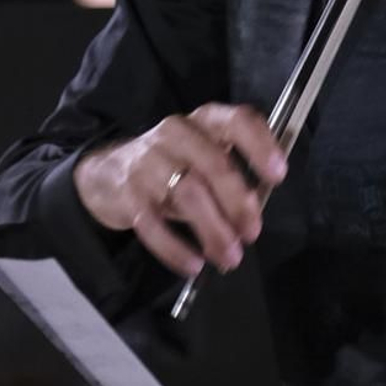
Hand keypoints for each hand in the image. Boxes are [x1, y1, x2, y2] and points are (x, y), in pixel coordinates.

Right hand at [73, 104, 287, 280]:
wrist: (107, 173)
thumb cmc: (173, 166)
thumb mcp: (204, 161)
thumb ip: (232, 180)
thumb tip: (253, 212)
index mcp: (205, 121)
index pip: (237, 121)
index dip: (260, 146)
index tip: (278, 175)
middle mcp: (176, 134)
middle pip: (213, 164)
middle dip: (238, 202)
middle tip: (252, 233)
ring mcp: (148, 161)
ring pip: (186, 193)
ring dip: (213, 229)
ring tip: (229, 257)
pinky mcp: (127, 193)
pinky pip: (152, 223)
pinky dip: (175, 248)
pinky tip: (193, 265)